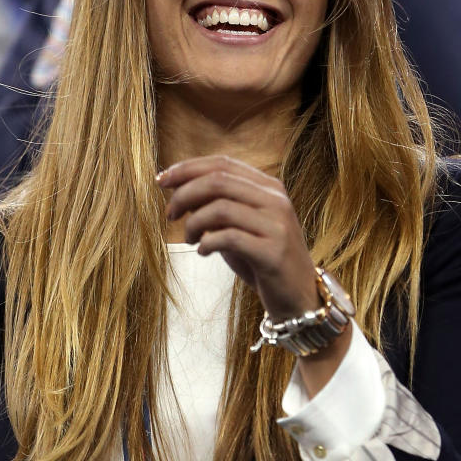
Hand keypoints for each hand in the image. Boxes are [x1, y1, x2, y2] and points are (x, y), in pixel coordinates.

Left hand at [157, 154, 318, 318]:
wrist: (298, 296)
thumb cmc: (262, 260)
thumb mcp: (240, 226)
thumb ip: (217, 206)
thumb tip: (178, 191)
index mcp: (269, 187)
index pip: (223, 164)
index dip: (187, 169)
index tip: (162, 180)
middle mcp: (276, 201)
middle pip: (218, 181)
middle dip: (184, 194)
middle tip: (170, 214)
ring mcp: (277, 226)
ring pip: (220, 208)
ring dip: (193, 223)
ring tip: (187, 239)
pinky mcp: (273, 253)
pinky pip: (229, 238)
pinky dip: (206, 243)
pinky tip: (202, 252)